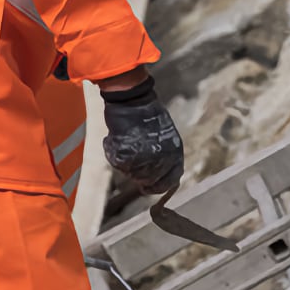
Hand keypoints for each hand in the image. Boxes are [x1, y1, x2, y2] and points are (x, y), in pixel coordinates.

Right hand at [100, 75, 183, 194]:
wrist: (132, 101)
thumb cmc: (148, 115)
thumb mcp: (165, 136)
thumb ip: (165, 156)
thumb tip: (159, 174)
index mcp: (174, 155)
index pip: (170, 181)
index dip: (159, 187)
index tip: (148, 187)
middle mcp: (160, 161)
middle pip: (148, 181)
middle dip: (140, 176)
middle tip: (132, 165)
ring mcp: (143, 160)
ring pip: (131, 174)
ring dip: (126, 163)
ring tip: (126, 144)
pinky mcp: (125, 157)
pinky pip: (118, 164)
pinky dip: (114, 154)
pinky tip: (117, 140)